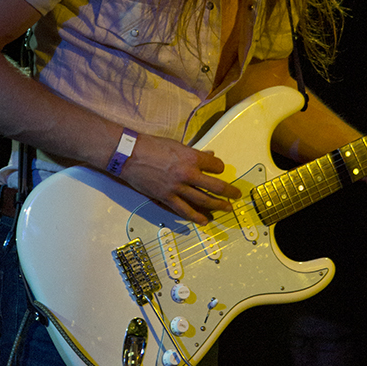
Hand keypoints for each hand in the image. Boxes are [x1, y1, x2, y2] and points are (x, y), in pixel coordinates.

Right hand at [120, 133, 241, 224]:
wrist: (130, 155)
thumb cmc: (152, 146)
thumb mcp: (177, 145)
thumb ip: (194, 153)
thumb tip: (209, 155)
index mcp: (192, 157)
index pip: (215, 166)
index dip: (220, 168)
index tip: (220, 170)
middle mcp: (188, 173)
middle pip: (215, 186)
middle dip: (228, 192)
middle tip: (236, 195)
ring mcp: (177, 188)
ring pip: (203, 200)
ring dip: (217, 206)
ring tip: (227, 208)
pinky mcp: (166, 198)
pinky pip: (184, 210)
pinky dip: (196, 217)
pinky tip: (204, 221)